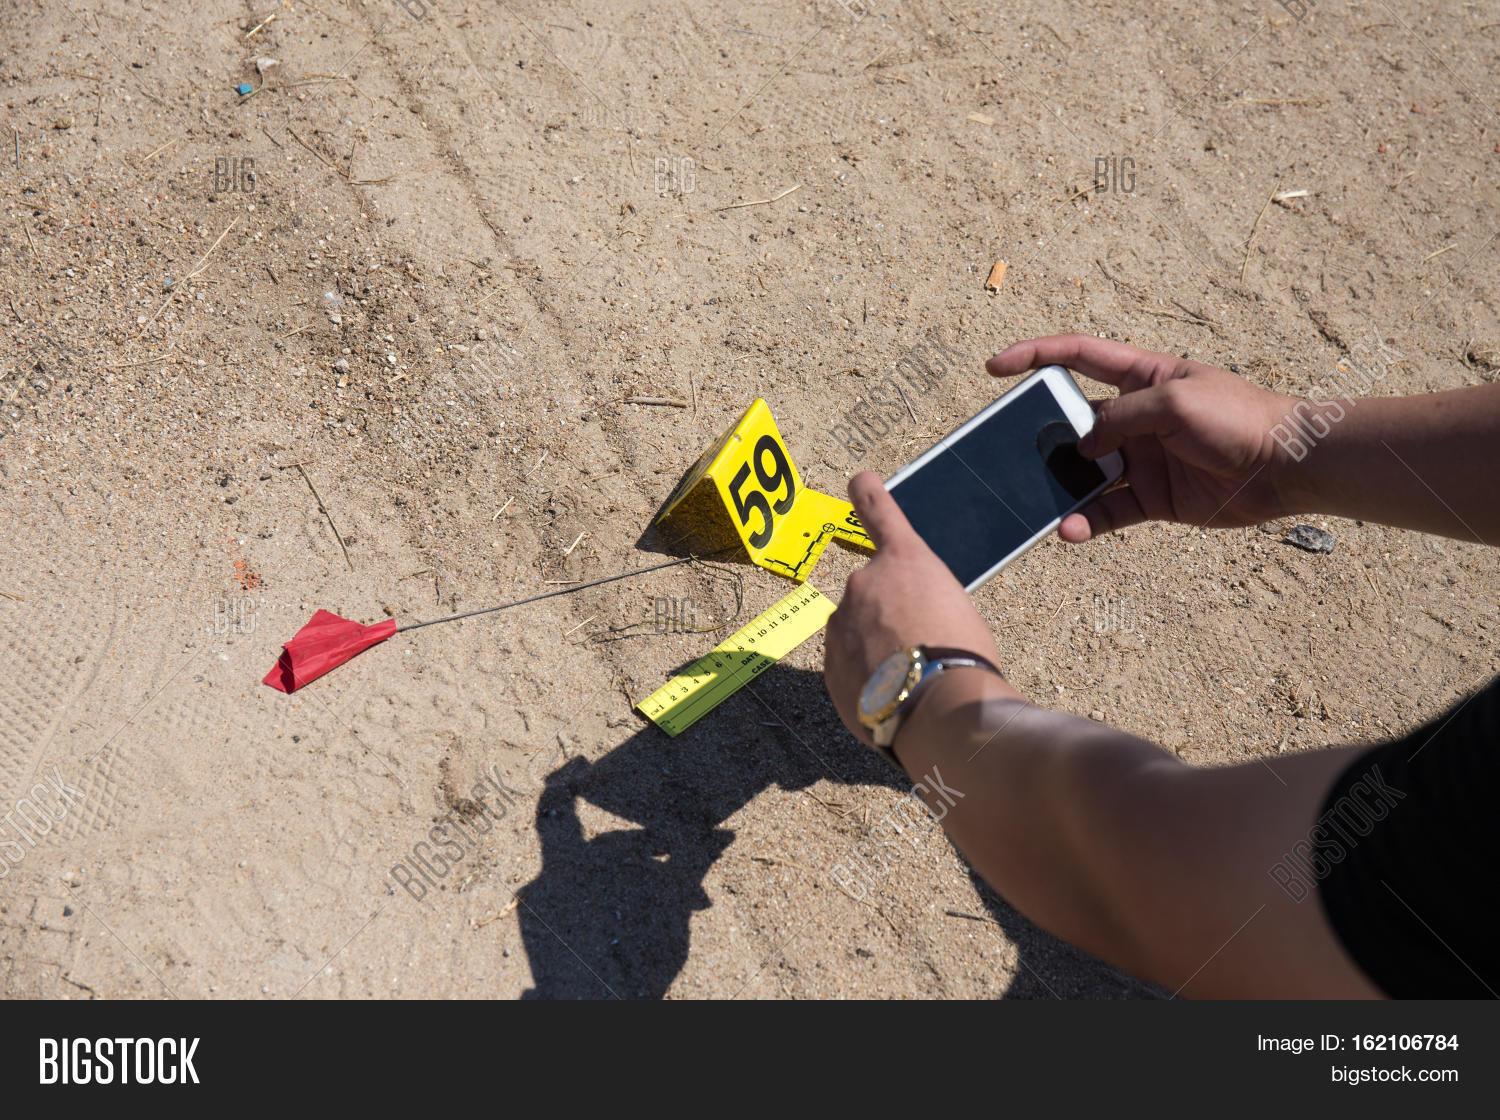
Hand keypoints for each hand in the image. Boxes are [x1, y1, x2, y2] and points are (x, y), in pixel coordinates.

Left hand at [824, 472, 1010, 745]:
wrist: (938, 708)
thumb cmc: (963, 657)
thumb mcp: (957, 610)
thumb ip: (921, 603)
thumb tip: (902, 630)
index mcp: (903, 561)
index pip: (880, 512)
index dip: (869, 493)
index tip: (859, 480)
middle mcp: (863, 583)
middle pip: (873, 595)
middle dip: (889, 617)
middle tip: (923, 648)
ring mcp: (840, 624)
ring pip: (856, 631)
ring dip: (875, 649)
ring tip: (910, 679)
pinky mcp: (829, 666)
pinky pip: (847, 666)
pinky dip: (865, 678)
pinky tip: (893, 697)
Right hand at [987, 335, 1299, 540]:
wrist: (1288, 466)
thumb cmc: (1240, 418)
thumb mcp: (1174, 403)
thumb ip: (1121, 418)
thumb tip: (1082, 447)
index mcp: (1141, 376)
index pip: (1076, 357)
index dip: (1033, 357)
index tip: (994, 368)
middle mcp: (1135, 416)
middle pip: (1072, 421)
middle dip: (1038, 434)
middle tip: (1007, 450)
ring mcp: (1141, 458)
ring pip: (1084, 473)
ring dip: (1058, 486)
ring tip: (1031, 499)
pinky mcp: (1151, 497)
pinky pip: (1107, 511)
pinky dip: (1085, 521)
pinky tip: (1068, 529)